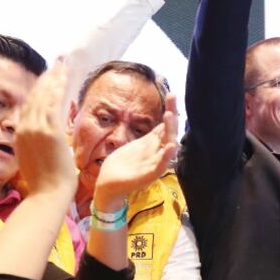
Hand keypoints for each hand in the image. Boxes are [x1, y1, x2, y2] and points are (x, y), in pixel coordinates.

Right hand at [15, 63, 76, 200]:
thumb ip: (35, 143)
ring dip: (54, 79)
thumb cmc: (45, 183)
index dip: (38, 89)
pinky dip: (57, 89)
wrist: (47, 195)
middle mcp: (24, 129)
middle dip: (46, 79)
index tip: (47, 78)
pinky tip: (63, 79)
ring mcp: (36, 129)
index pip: (28, 105)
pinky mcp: (50, 132)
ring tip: (63, 66)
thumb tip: (44, 135)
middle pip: (35, 97)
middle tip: (57, 65)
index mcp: (19, 135)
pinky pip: (53, 104)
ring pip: (44, 97)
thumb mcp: (32, 158)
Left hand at [93, 95, 178, 211]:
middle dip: (172, 116)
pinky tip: (170, 147)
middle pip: (170, 132)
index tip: (172, 94)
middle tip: (172, 98)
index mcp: (153, 144)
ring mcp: (154, 163)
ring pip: (168, 146)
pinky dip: (166, 157)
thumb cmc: (123, 164)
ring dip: (170, 132)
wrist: (108, 185)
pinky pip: (160, 165)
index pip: (166, 124)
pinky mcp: (148, 175)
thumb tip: (162, 118)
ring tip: (170, 116)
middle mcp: (157, 152)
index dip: (171, 110)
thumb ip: (151, 135)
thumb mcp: (137, 145)